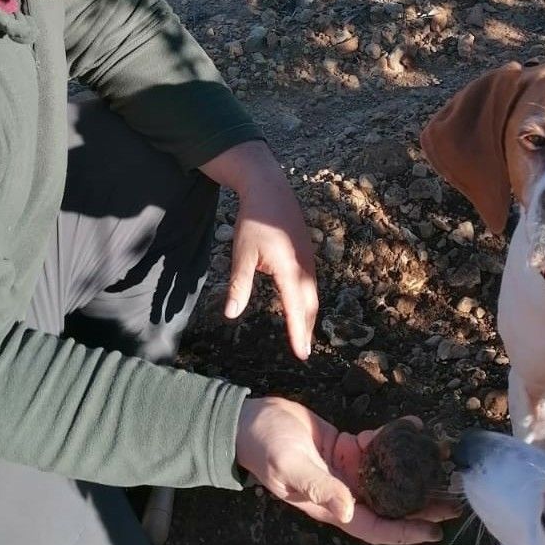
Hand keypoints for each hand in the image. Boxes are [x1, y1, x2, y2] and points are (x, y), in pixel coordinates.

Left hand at [200, 141, 317, 359]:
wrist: (270, 189)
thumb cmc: (254, 221)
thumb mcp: (242, 254)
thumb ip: (239, 286)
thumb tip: (231, 314)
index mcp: (289, 270)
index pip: (296, 310)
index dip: (299, 334)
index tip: (301, 355)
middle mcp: (305, 267)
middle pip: (310, 306)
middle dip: (307, 329)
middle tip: (303, 352)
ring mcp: (309, 260)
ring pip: (312, 294)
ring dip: (309, 316)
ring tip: (303, 334)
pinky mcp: (307, 254)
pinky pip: (311, 283)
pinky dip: (308, 300)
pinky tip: (300, 306)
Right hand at [235, 396, 459, 544]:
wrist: (250, 421)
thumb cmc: (266, 449)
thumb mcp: (290, 469)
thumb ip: (319, 488)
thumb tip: (347, 510)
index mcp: (331, 506)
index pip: (375, 527)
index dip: (404, 532)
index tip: (435, 531)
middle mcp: (345, 491)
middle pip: (390, 503)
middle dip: (421, 503)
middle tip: (455, 498)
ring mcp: (346, 469)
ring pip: (389, 473)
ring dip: (414, 468)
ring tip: (443, 461)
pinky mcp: (346, 447)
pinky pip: (377, 445)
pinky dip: (395, 436)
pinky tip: (413, 425)